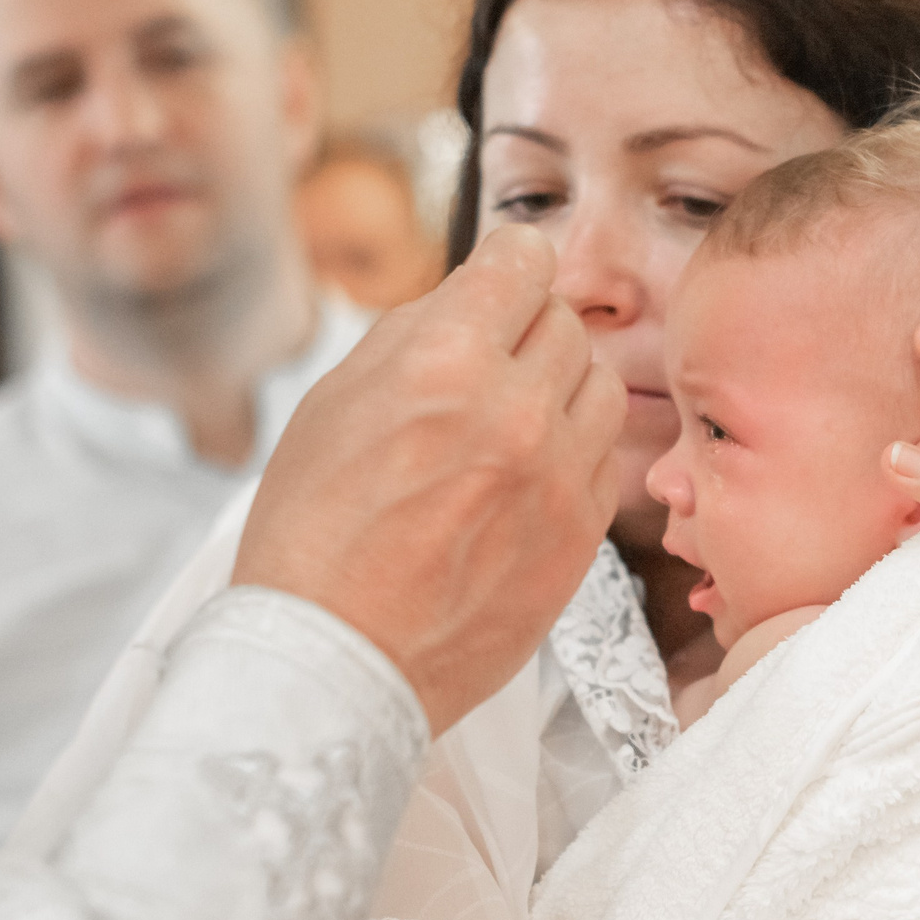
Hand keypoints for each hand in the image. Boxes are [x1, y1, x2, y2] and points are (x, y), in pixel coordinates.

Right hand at [233, 225, 624, 731]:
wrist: (336, 659)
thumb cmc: (314, 532)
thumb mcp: (335, 402)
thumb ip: (415, 333)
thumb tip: (474, 293)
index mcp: (444, 362)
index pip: (524, 260)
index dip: (505, 269)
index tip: (496, 286)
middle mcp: (514, 410)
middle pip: (566, 322)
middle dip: (526, 334)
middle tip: (486, 370)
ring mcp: (558, 477)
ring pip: (602, 386)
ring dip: (561, 391)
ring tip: (510, 424)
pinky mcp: (582, 535)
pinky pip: (605, 458)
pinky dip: (572, 454)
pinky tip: (523, 478)